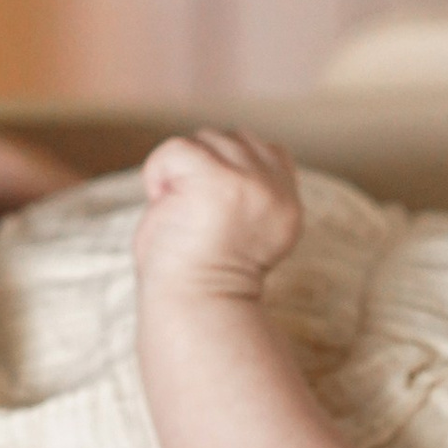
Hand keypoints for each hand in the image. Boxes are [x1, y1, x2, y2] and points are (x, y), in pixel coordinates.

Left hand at [137, 129, 304, 294]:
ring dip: (180, 171)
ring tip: (180, 211)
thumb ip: (238, 184)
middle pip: (231, 138)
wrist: (191, 308)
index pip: (266, 150)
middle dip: (202, 166)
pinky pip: (177, 148)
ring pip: (205, 139)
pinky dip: (159, 173)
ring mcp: (251, 183)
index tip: (211, 211)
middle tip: (190, 214)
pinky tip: (165, 206)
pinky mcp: (219, 180)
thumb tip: (210, 147)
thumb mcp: (235, 225)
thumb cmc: (197, 274)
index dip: (228, 169)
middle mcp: (276, 190)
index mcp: (287, 204)